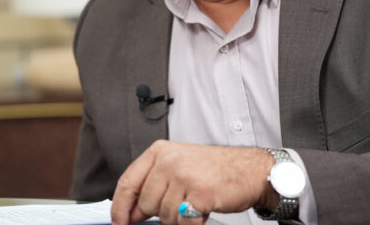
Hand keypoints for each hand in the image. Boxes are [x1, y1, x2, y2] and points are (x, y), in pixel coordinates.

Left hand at [110, 140, 276, 224]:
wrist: (250, 169)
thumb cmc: (215, 169)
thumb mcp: (178, 167)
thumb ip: (152, 185)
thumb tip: (130, 212)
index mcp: (160, 151)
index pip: (128, 182)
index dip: (120, 206)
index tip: (119, 220)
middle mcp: (170, 160)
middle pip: (146, 204)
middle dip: (161, 212)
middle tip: (181, 203)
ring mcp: (185, 176)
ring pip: (165, 216)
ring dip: (179, 218)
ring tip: (194, 203)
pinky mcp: (200, 194)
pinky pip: (184, 223)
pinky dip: (192, 224)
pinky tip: (202, 210)